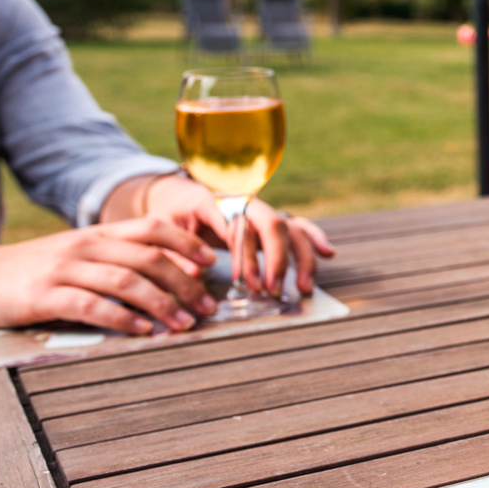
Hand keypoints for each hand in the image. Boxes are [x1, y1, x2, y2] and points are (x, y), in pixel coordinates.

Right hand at [0, 218, 218, 333]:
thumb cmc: (36, 271)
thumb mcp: (79, 254)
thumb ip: (118, 258)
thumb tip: (171, 272)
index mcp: (98, 234)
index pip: (152, 228)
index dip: (186, 243)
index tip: (212, 263)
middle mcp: (86, 246)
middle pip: (148, 258)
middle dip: (186, 283)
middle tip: (208, 307)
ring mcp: (64, 269)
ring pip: (126, 282)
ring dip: (162, 303)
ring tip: (185, 323)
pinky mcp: (44, 296)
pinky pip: (91, 306)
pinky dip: (122, 318)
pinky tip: (142, 331)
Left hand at [140, 175, 334, 297]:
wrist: (178, 197)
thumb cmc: (169, 215)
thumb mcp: (161, 229)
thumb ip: (174, 250)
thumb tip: (195, 273)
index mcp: (216, 200)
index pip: (239, 226)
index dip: (247, 256)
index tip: (248, 284)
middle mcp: (245, 202)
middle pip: (271, 224)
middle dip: (277, 259)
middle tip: (272, 290)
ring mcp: (260, 211)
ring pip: (289, 227)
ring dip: (299, 258)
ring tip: (302, 288)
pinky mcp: (270, 220)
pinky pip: (298, 226)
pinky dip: (314, 238)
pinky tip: (327, 254)